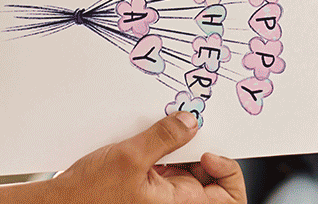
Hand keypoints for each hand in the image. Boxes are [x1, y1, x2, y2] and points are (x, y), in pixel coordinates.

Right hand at [49, 112, 245, 203]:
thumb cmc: (89, 195)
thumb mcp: (129, 157)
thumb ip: (164, 138)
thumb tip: (191, 122)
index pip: (228, 199)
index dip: (229, 173)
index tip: (209, 152)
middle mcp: (174, 203)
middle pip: (210, 179)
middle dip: (201, 149)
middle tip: (189, 128)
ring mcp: (161, 195)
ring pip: (187, 169)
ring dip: (180, 146)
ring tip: (167, 125)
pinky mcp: (145, 186)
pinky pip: (166, 165)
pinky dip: (163, 148)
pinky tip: (149, 133)